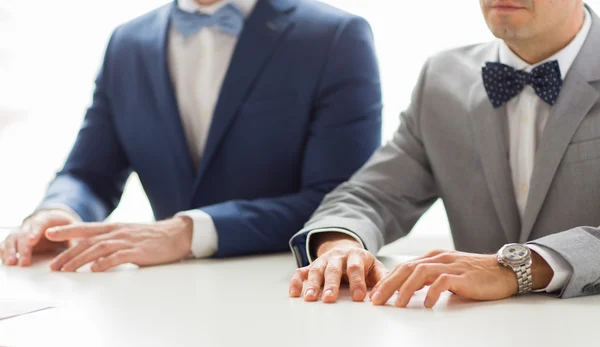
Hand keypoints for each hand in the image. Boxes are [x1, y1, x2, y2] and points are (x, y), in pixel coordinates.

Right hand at [0, 209, 77, 265]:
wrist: (57, 221)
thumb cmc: (66, 226)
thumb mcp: (74, 229)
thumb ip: (74, 237)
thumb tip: (75, 248)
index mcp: (47, 218)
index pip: (40, 222)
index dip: (35, 231)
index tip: (32, 240)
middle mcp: (32, 224)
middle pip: (24, 233)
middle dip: (24, 248)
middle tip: (25, 261)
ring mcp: (23, 231)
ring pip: (13, 238)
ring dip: (11, 250)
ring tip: (11, 262)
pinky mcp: (17, 240)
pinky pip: (7, 243)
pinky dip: (4, 251)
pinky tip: (4, 260)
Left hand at [44, 216, 192, 271]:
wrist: (177, 234)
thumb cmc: (153, 237)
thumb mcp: (129, 235)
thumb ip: (113, 241)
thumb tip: (95, 254)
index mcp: (115, 227)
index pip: (86, 228)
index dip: (66, 230)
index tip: (49, 234)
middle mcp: (118, 232)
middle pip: (87, 241)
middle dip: (68, 253)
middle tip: (53, 266)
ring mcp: (128, 240)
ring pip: (99, 248)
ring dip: (81, 259)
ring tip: (67, 270)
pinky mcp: (139, 251)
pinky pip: (119, 256)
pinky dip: (106, 262)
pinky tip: (96, 269)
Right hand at [289, 233, 386, 302]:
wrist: (347, 249)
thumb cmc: (363, 263)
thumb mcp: (375, 267)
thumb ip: (383, 277)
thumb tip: (392, 290)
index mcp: (356, 256)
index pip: (356, 268)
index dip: (357, 282)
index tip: (359, 297)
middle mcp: (338, 257)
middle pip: (334, 269)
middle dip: (332, 284)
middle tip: (330, 298)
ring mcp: (323, 260)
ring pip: (316, 270)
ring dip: (312, 284)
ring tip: (310, 298)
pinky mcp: (312, 265)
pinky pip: (300, 271)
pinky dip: (296, 281)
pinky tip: (294, 293)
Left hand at [369, 250, 520, 307]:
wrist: (504, 270)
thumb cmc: (474, 274)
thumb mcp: (446, 272)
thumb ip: (428, 278)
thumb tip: (408, 290)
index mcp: (432, 257)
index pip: (403, 267)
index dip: (387, 280)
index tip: (375, 295)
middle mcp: (438, 258)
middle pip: (407, 269)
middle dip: (389, 285)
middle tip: (376, 300)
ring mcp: (450, 266)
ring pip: (421, 273)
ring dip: (406, 289)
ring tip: (397, 304)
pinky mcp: (463, 276)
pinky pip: (444, 282)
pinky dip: (433, 292)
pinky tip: (428, 304)